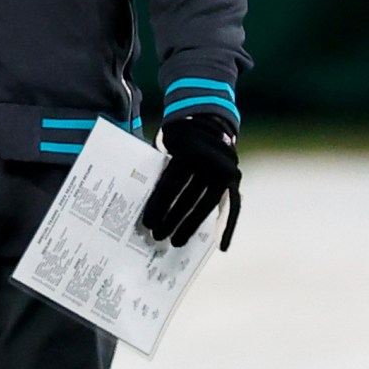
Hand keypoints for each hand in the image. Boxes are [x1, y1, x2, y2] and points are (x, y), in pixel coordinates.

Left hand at [142, 116, 240, 249]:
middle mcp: (211, 161)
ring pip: (207, 205)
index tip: (147, 223)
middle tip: (156, 237)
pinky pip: (234, 207)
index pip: (171, 184)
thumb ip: (157, 167)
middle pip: (188, 197)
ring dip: (191, 226)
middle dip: (171, 219)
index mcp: (189, 151)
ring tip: (176, 242)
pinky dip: (228, 227)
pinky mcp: (235, 180)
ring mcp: (227, 171)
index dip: (159, 205)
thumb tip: (133, 195)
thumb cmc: (177, 138)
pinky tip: (222, 247)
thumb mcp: (165, 144)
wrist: (208, 121)